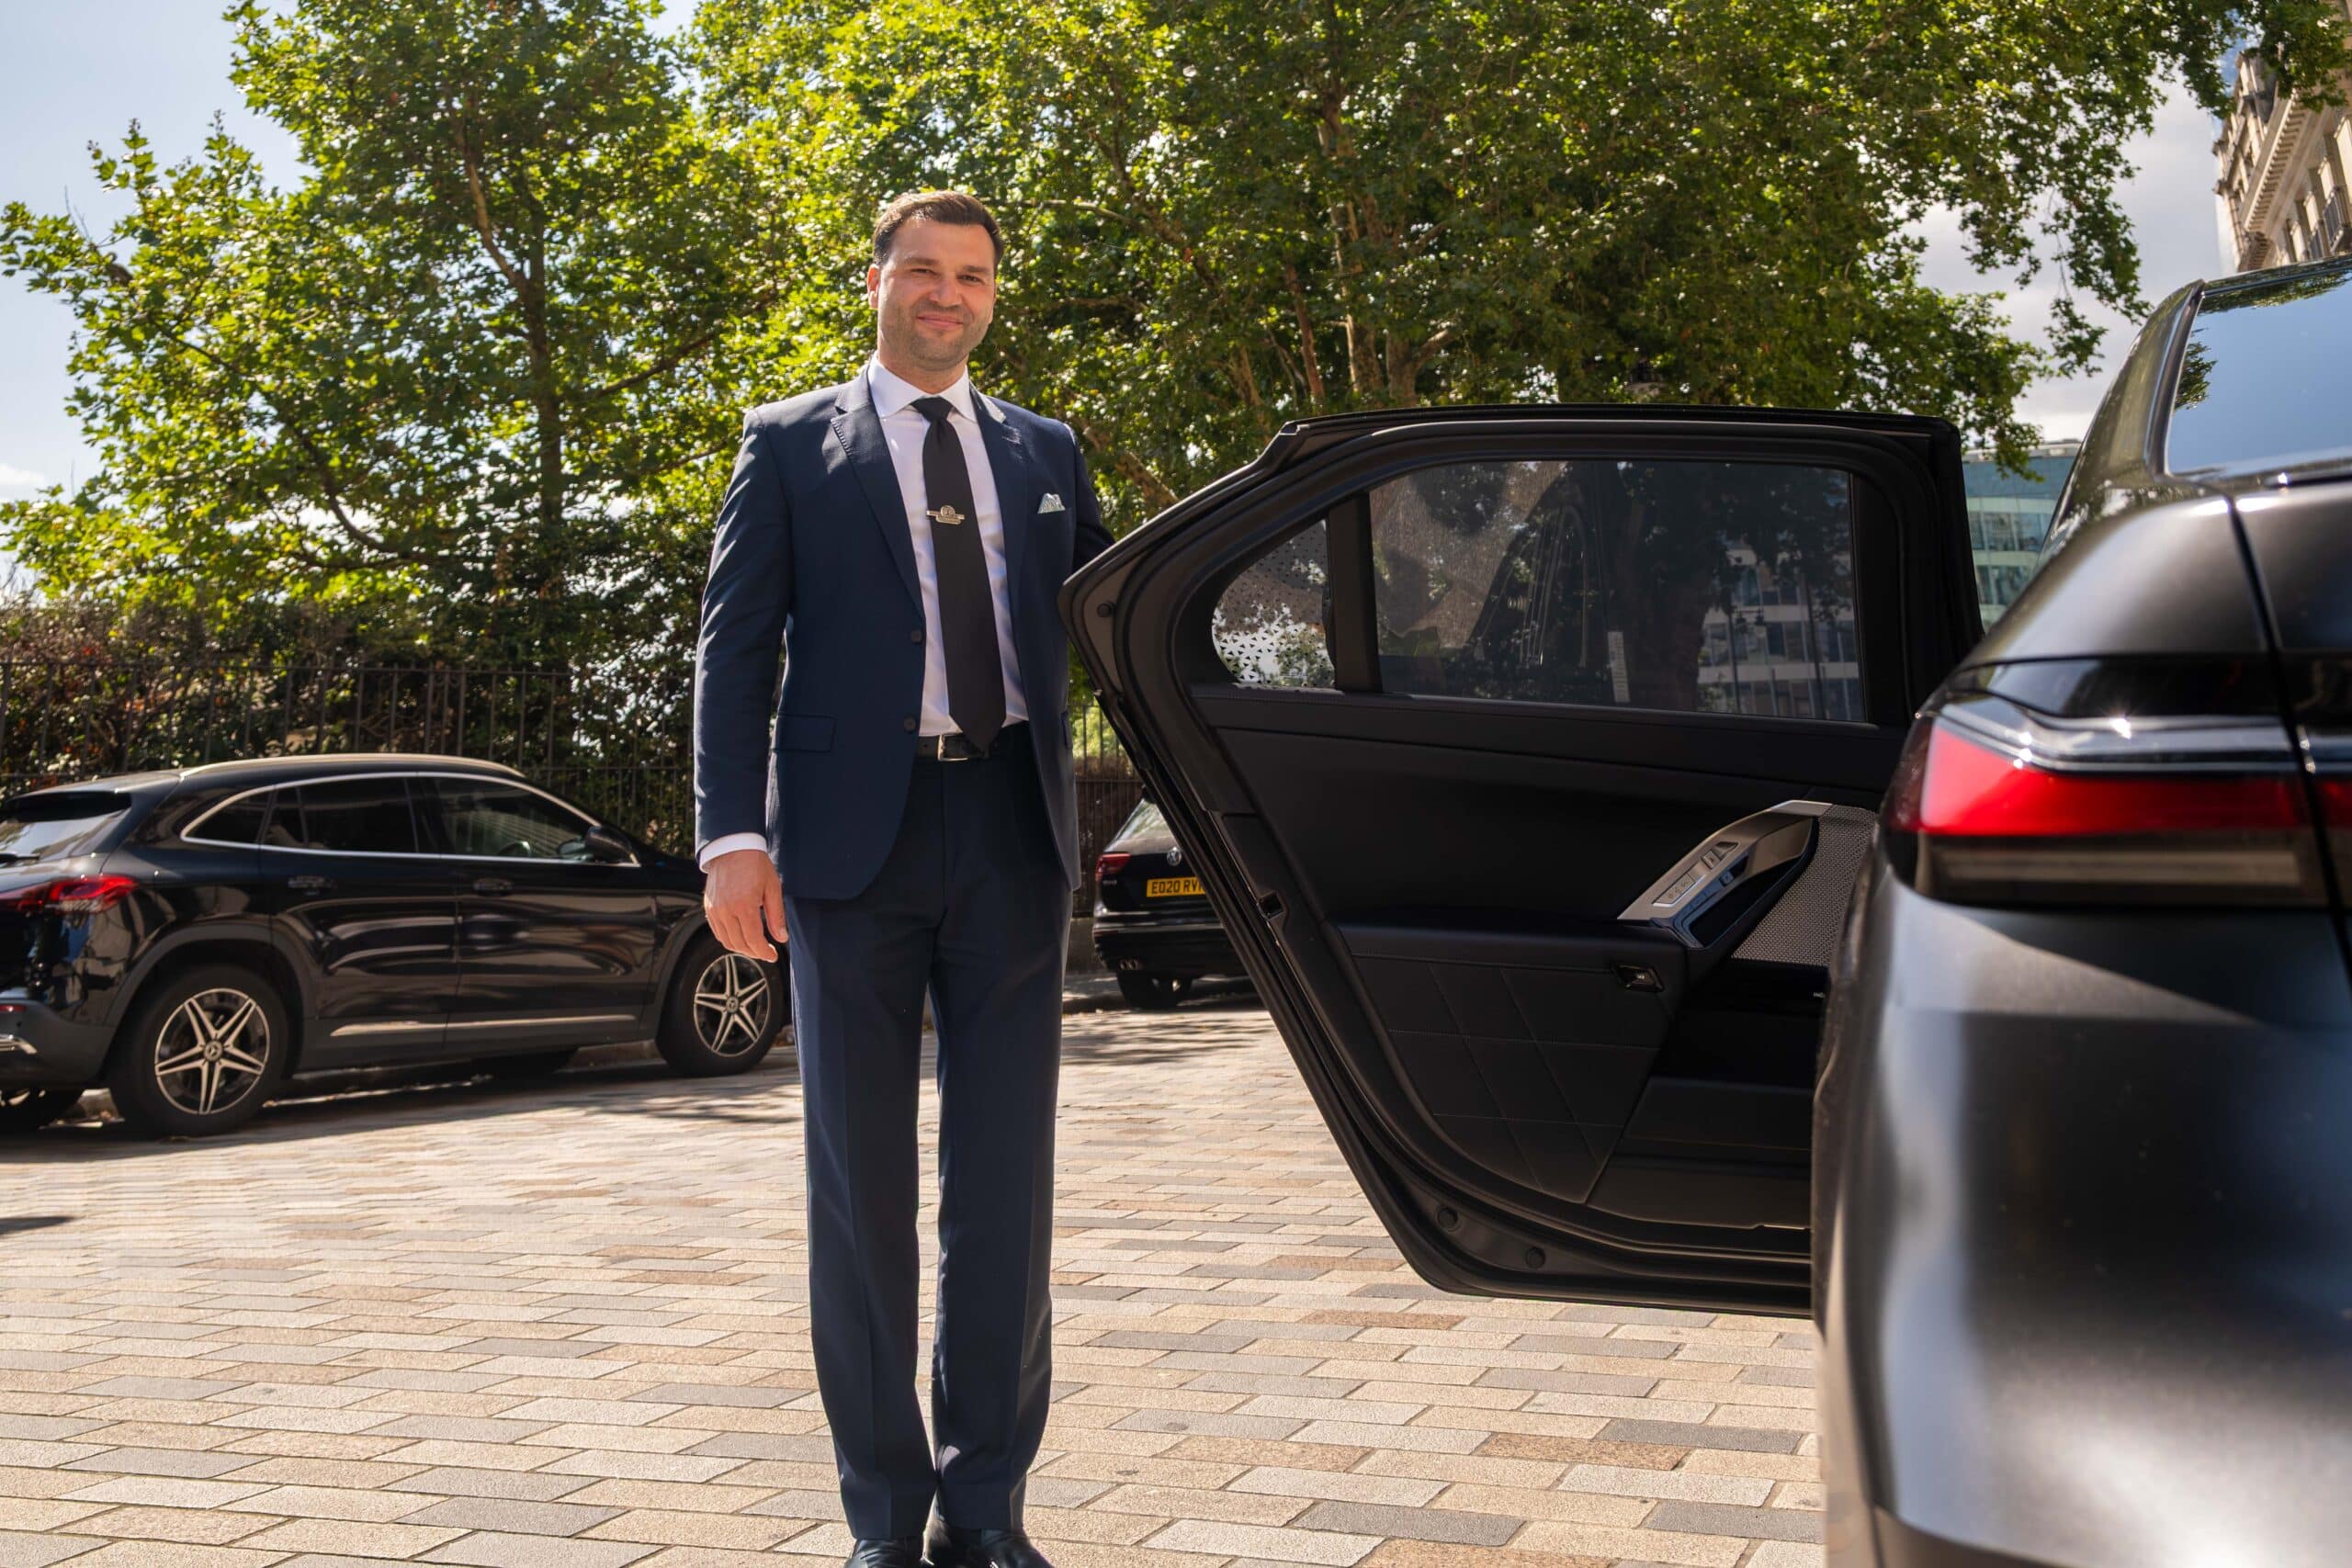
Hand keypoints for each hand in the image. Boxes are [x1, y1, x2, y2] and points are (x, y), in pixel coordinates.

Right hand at [703, 846, 785, 960]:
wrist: (732, 847)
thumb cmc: (756, 865)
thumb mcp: (772, 888)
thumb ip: (776, 916)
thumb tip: (782, 938)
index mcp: (744, 906)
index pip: (754, 940)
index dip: (764, 952)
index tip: (773, 955)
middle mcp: (726, 910)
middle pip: (740, 944)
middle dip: (755, 952)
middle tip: (766, 952)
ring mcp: (714, 909)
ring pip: (727, 941)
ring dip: (741, 947)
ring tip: (755, 945)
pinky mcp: (708, 907)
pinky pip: (718, 931)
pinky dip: (729, 938)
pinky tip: (741, 936)